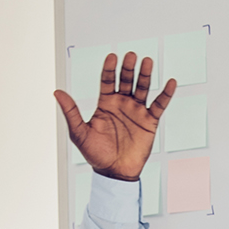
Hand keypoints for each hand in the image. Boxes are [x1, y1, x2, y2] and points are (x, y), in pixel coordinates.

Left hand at [53, 52, 175, 180]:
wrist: (114, 173)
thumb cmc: (95, 154)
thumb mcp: (79, 133)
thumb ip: (71, 112)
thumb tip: (57, 92)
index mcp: (105, 103)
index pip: (107, 80)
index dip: (109, 69)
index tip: (112, 57)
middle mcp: (122, 103)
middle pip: (126, 80)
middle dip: (128, 68)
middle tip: (130, 56)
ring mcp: (137, 111)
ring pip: (143, 88)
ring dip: (145, 75)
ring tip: (147, 61)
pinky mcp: (150, 121)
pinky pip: (159, 105)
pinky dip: (166, 94)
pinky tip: (171, 82)